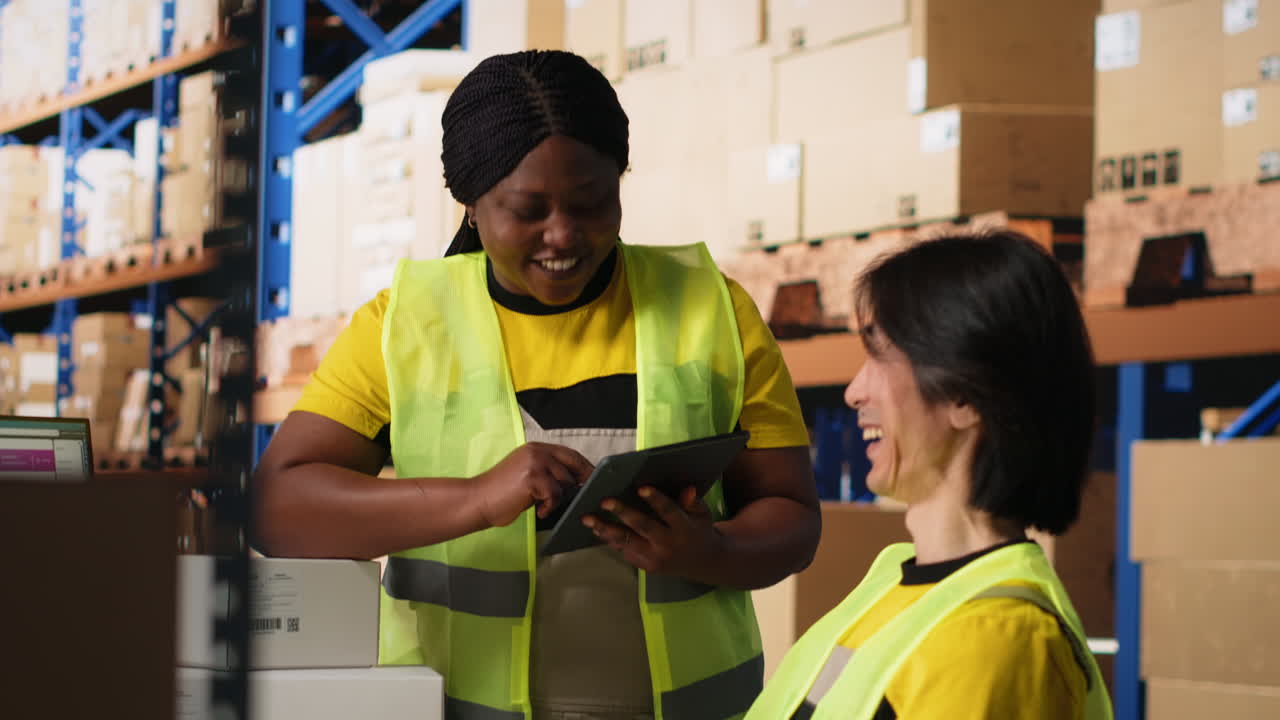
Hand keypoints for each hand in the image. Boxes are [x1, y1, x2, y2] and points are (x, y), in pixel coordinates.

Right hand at [470, 443, 593, 527]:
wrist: (477, 500)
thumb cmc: (501, 493)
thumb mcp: (528, 476)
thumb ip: (548, 473)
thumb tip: (576, 481)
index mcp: (536, 448)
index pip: (569, 453)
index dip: (584, 466)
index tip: (594, 479)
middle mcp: (537, 451)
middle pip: (573, 464)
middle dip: (582, 480)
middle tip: (587, 495)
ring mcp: (535, 463)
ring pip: (565, 481)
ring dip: (558, 498)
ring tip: (543, 506)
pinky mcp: (533, 478)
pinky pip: (555, 494)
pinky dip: (549, 507)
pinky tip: (538, 511)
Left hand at [583, 485, 726, 578]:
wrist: (702, 563)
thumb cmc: (699, 530)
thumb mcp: (703, 515)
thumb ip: (693, 503)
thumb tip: (687, 489)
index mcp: (684, 529)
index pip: (669, 512)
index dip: (656, 500)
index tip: (641, 487)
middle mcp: (668, 545)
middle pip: (642, 527)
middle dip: (622, 513)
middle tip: (604, 501)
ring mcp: (654, 558)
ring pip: (626, 542)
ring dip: (605, 529)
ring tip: (587, 518)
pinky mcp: (644, 567)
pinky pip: (624, 549)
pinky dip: (609, 538)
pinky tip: (595, 526)